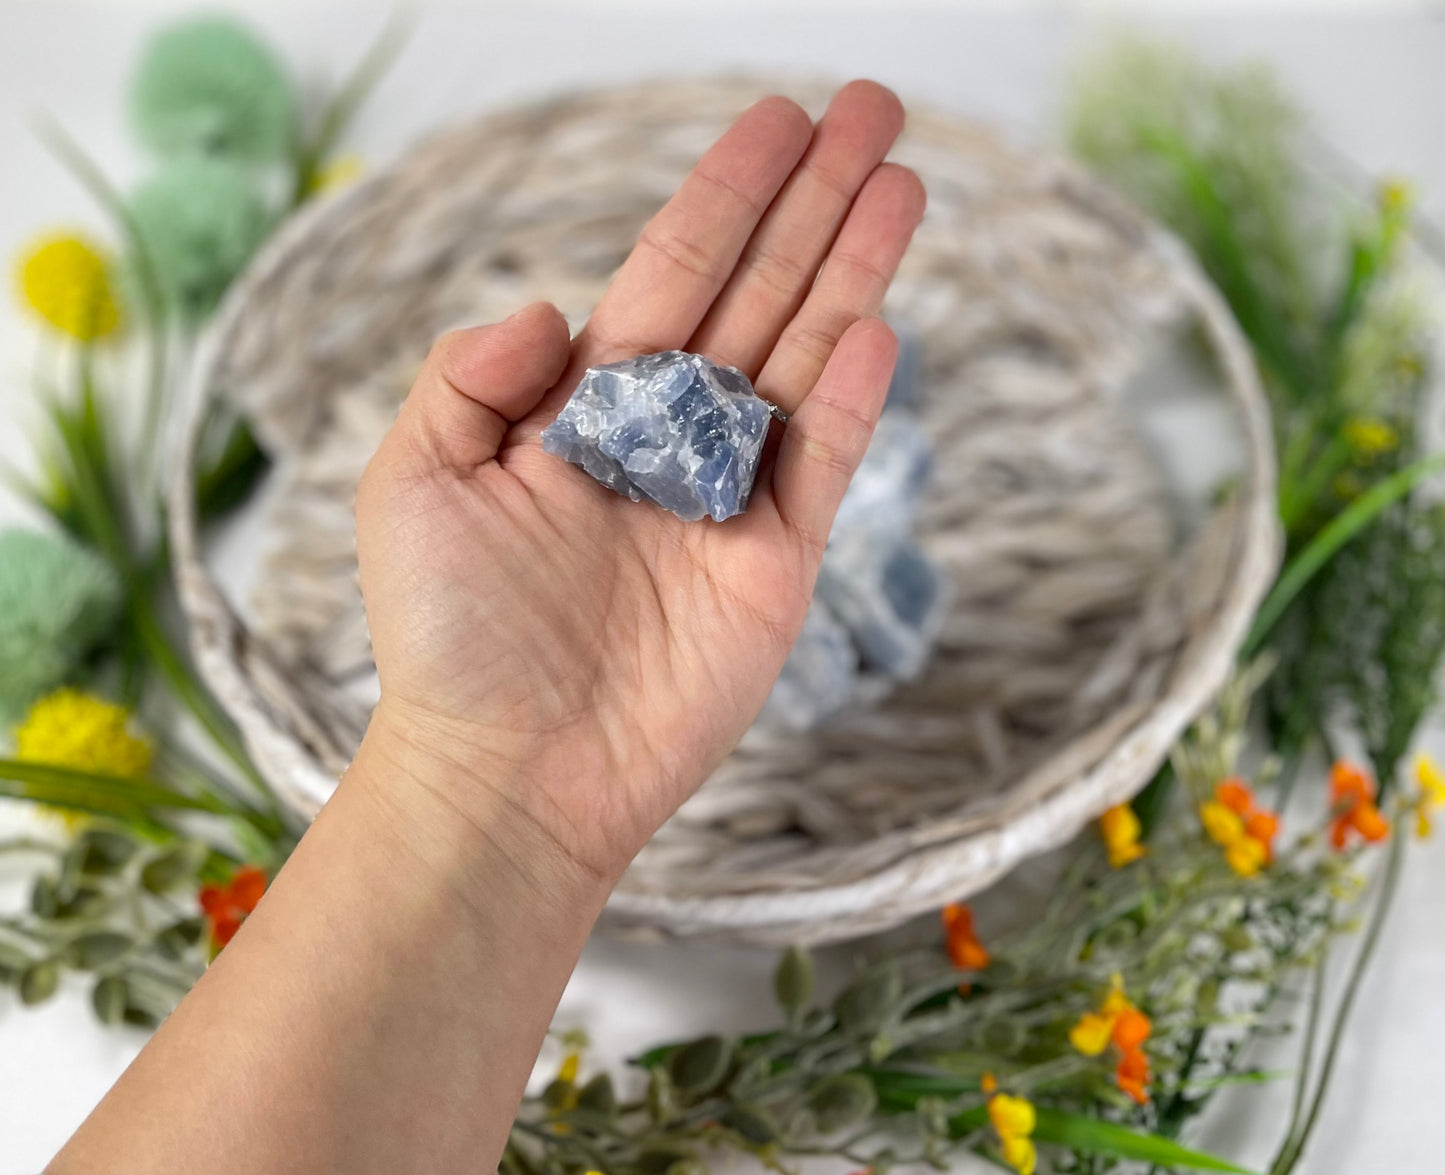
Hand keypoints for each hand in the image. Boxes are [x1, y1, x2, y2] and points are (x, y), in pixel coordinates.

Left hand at [354, 82, 923, 880]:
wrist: (511, 772)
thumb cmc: (449, 637)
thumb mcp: (414, 479)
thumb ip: (468, 375)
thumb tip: (553, 309)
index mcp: (586, 407)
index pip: (672, 272)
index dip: (727, 194)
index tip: (780, 120)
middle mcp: (665, 438)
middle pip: (758, 294)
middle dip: (815, 203)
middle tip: (876, 111)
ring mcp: (727, 499)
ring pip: (805, 359)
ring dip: (855, 272)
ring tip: (903, 184)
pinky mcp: (774, 568)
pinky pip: (821, 466)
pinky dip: (853, 398)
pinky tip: (881, 322)